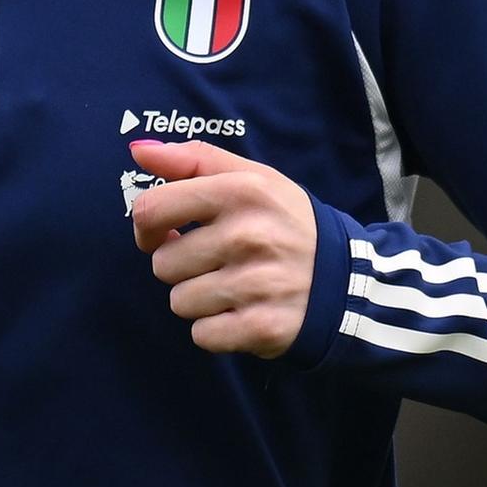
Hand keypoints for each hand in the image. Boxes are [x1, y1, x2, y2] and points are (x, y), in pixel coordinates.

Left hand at [128, 141, 319, 356]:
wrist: (347, 278)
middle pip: (162, 263)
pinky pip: (202, 335)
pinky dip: (217, 329)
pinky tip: (243, 312)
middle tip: (217, 262)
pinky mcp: (262, 326)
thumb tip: (140, 152)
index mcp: (242, 191)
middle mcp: (248, 235)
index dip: (147, 226)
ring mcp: (256, 284)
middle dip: (182, 266)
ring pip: (180, 302)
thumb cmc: (286, 223)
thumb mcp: (252, 179)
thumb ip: (193, 161)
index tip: (165, 233)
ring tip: (234, 287)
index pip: (152, 209)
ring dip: (199, 300)